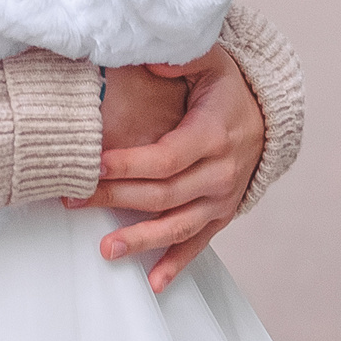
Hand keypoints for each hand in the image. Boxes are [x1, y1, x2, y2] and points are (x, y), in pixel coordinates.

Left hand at [71, 46, 266, 291]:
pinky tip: (152, 282)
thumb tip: (152, 63)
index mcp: (213, 136)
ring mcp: (221, 200)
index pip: (166, 158)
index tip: (96, 165)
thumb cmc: (227, 88)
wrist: (266, 119)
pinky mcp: (221, 215)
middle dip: (116, 199)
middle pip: (163, 194)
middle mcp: (220, 174)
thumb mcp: (210, 60)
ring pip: (177, 226)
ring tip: (104, 249)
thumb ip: (181, 57)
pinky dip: (176, 265)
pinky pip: (198, 244)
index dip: (130, 164)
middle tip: (74, 200)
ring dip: (140, 240)